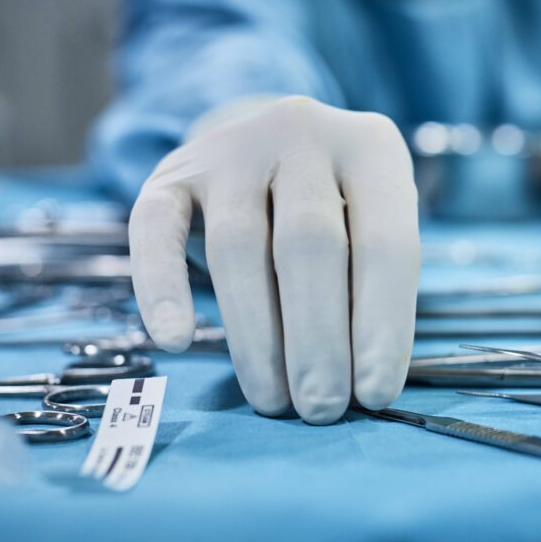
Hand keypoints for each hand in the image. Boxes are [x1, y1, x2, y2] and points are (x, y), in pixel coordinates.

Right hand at [129, 96, 419, 424]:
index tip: (374, 394)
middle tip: (320, 409)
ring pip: (238, 246)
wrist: (267, 143)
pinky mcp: (172, 172)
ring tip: (272, 398)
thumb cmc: (337, 204)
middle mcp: (303, 132)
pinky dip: (162, 287)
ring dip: (255, 335)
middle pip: (309, 244)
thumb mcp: (374, 222)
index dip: (382, 325)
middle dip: (317, 338)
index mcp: (371, 148)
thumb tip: (359, 382)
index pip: (385, 243)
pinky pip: (155, 229)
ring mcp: (232, 147)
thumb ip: (371, 284)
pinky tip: (176, 340)